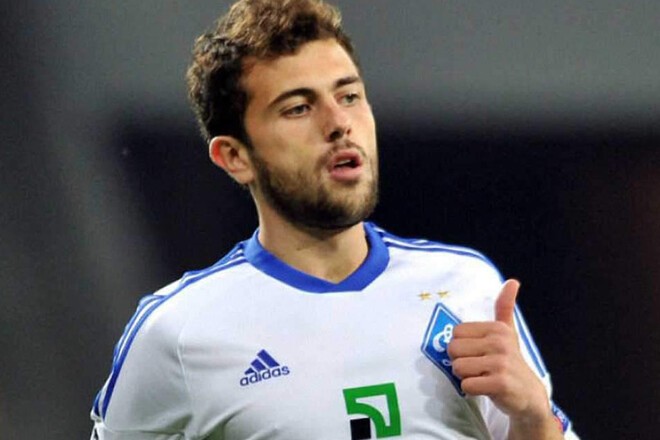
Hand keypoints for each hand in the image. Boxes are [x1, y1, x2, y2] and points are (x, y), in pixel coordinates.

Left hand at [447, 280, 550, 422]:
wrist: (529, 395)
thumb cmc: (510, 361)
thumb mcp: (508, 332)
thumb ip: (505, 307)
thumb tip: (513, 281)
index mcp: (496, 328)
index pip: (455, 333)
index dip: (461, 347)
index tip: (478, 354)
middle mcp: (499, 342)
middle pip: (453, 350)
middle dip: (460, 362)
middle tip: (478, 368)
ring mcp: (500, 362)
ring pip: (458, 368)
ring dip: (465, 377)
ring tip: (482, 377)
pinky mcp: (500, 383)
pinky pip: (467, 385)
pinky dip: (471, 390)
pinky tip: (486, 388)